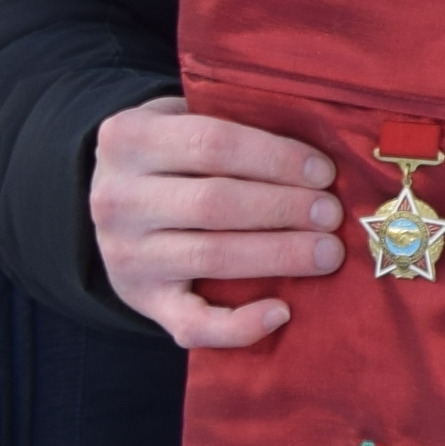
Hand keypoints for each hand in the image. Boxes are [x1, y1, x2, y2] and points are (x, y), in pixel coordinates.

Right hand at [87, 104, 341, 349]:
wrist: (112, 202)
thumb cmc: (172, 154)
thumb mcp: (182, 119)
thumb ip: (235, 123)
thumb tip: (318, 153)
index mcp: (128, 138)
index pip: (214, 143)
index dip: (277, 158)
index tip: (324, 173)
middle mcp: (117, 199)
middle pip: (215, 202)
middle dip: (285, 208)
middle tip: (332, 214)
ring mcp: (125, 254)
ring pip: (211, 256)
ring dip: (279, 255)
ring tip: (327, 252)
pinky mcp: (141, 300)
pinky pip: (191, 324)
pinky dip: (239, 326)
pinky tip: (281, 312)